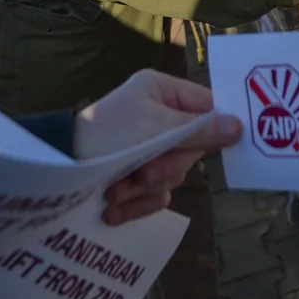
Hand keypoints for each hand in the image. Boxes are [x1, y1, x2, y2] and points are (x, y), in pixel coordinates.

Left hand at [75, 70, 243, 226]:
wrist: (58, 170)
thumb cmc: (106, 136)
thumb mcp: (156, 130)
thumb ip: (200, 130)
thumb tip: (240, 127)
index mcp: (160, 91)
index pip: (206, 106)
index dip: (215, 128)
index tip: (228, 144)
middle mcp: (156, 116)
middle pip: (190, 148)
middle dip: (165, 166)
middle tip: (145, 172)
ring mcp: (146, 148)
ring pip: (173, 174)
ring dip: (145, 188)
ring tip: (118, 189)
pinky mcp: (135, 176)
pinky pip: (156, 195)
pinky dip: (137, 204)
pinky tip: (115, 207)